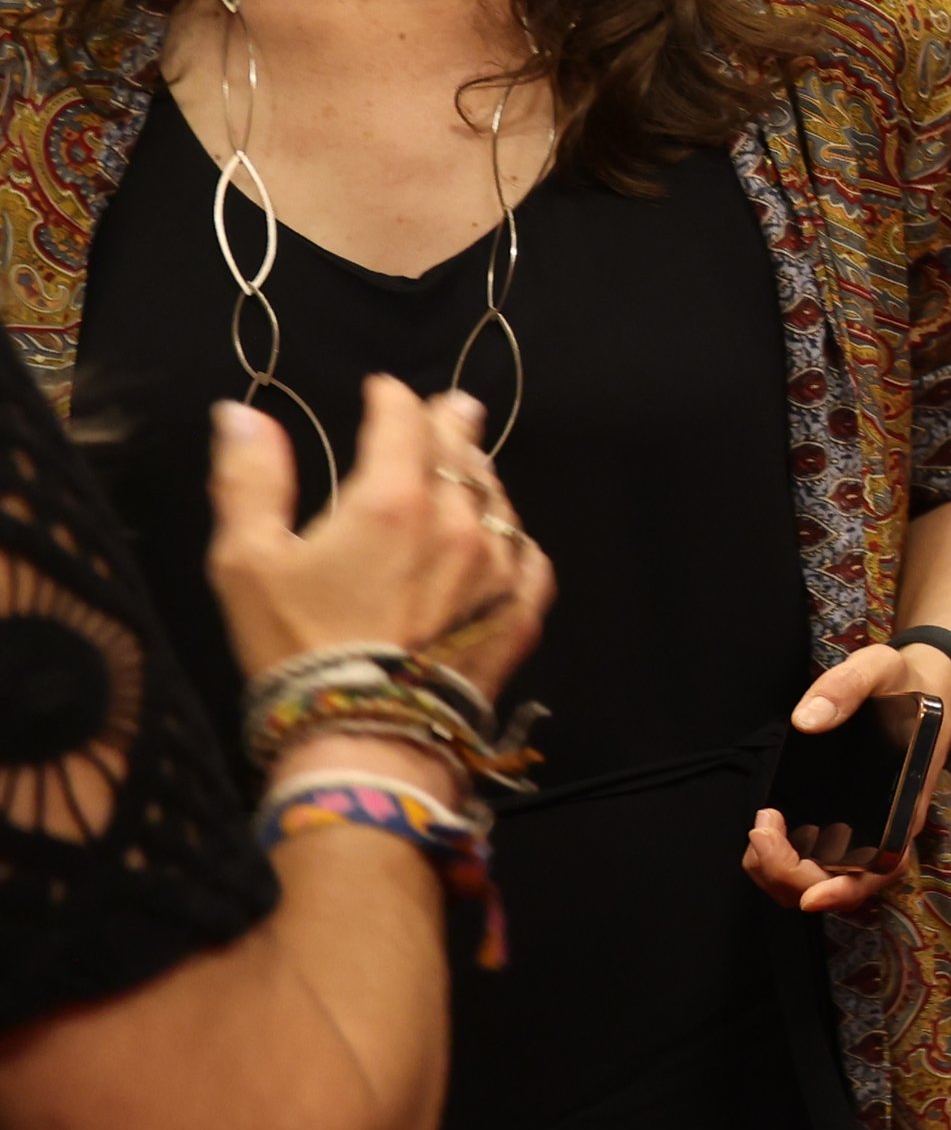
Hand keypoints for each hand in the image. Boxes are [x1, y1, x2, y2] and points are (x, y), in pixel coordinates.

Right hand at [211, 380, 548, 715]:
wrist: (365, 738)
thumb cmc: (295, 646)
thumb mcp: (246, 560)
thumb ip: (250, 480)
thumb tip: (242, 412)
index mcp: (393, 499)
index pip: (404, 421)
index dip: (393, 398)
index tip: (384, 391)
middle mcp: (459, 522)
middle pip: (461, 452)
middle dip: (449, 424)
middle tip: (452, 408)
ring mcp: (500, 568)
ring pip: (498, 500)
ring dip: (480, 477)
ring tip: (471, 466)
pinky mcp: (521, 614)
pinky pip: (529, 557)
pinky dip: (512, 537)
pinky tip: (504, 538)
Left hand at [745, 646, 941, 916]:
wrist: (922, 684)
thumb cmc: (905, 683)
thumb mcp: (880, 668)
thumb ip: (846, 687)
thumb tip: (806, 721)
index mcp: (905, 804)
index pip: (883, 868)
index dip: (846, 891)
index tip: (809, 896)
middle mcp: (886, 828)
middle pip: (840, 886)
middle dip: (790, 874)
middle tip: (762, 829)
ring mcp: (863, 830)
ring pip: (819, 881)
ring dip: (779, 871)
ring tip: (762, 828)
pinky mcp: (841, 824)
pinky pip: (810, 862)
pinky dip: (780, 858)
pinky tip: (769, 826)